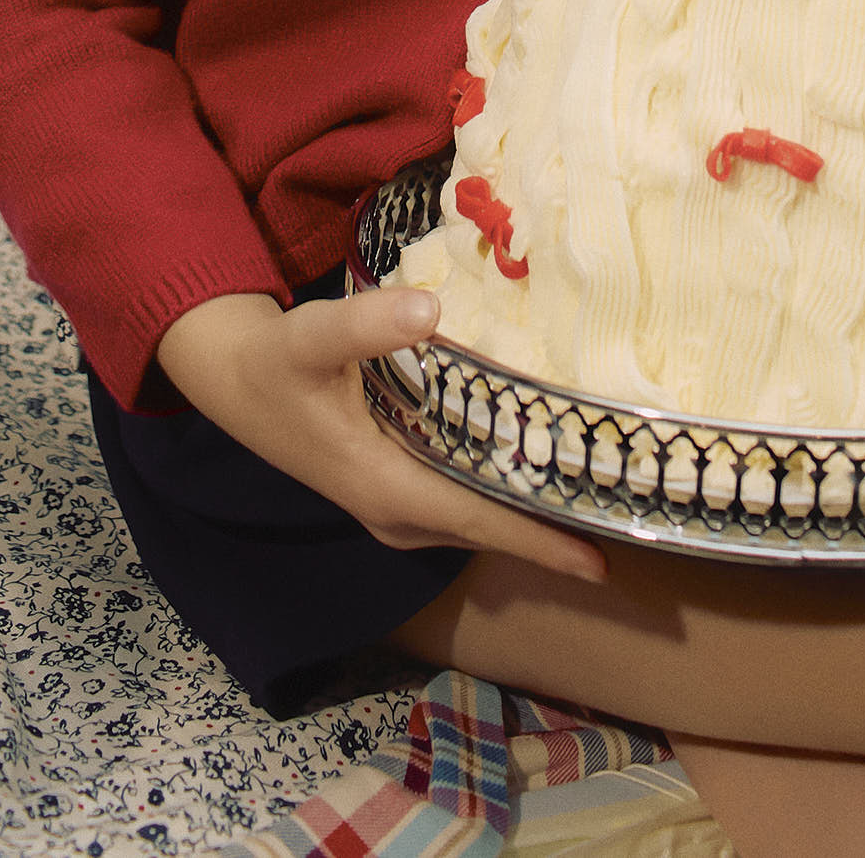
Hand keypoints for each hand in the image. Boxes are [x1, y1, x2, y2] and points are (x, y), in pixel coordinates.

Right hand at [155, 285, 607, 585]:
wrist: (236, 380)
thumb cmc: (278, 361)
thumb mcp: (313, 336)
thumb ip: (368, 324)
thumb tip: (429, 307)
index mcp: (387, 488)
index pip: (482, 522)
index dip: (542, 540)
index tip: (603, 557)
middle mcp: (397, 511)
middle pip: (490, 529)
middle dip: (554, 529)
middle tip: (628, 516)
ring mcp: (395, 505)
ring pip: (478, 518)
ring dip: (531, 512)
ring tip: (598, 497)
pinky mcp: (394, 487)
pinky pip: (462, 501)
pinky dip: (501, 493)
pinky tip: (536, 469)